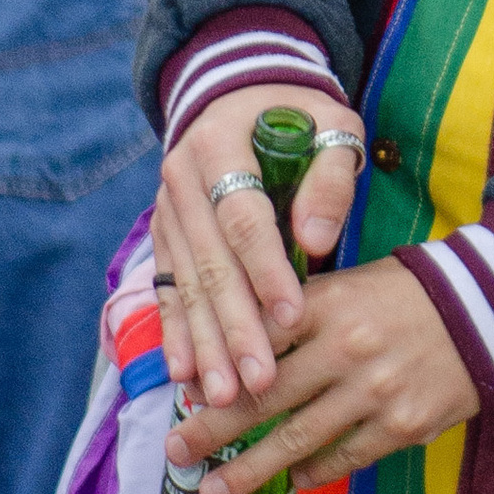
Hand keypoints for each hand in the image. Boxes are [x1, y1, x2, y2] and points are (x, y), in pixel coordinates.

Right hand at [152, 80, 367, 410]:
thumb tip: (317, 242)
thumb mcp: (329, 125)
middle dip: (235, 328)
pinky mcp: (164, 237)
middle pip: (210, 264)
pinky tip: (185, 374)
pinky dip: (176, 334)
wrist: (239, 98)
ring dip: (205, 344)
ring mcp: (167, 211)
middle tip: (260, 382)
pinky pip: (166, 290)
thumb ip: (329, 177)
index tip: (292, 318)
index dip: (266, 270)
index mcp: (221, 145)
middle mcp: (181, 180)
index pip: (243, 218)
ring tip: (225, 395)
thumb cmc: (299, 117)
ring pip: (185, 286)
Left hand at [164, 258, 479, 493]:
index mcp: (326, 304)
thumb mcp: (349, 284)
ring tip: (212, 493)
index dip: (216, 372)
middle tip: (174, 451)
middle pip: (265, 398)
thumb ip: (298, 317)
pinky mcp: (403, 425)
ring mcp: (375, 391)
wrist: (490, 310)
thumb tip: (238, 360)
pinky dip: (313, 473)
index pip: (256, 341)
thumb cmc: (406, 295)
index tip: (182, 395)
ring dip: (250, 471)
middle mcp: (346, 348)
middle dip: (213, 429)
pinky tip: (293, 482)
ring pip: (297, 440)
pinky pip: (344, 458)